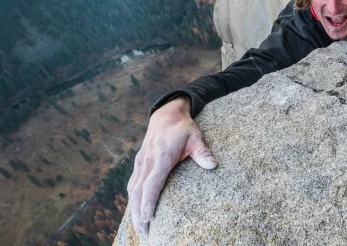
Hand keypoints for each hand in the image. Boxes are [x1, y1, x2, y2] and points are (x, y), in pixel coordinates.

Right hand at [127, 97, 217, 234]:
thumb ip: (203, 152)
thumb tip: (214, 164)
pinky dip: (133, 199)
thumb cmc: (183, 128)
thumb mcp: (196, 137)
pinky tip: (136, 210)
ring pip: (133, 189)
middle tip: (144, 232)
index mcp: (161, 157)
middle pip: (138, 191)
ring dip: (134, 209)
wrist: (166, 114)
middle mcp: (147, 161)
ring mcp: (141, 162)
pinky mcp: (139, 162)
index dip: (148, 202)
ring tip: (140, 227)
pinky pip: (132, 183)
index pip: (152, 184)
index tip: (148, 218)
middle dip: (139, 213)